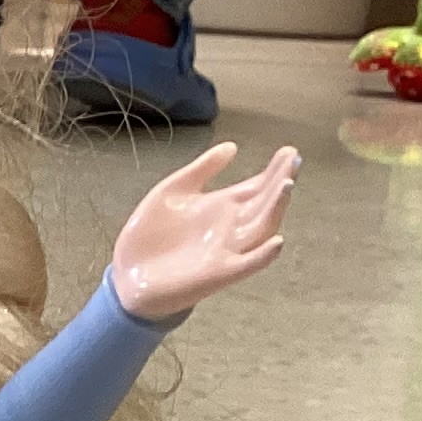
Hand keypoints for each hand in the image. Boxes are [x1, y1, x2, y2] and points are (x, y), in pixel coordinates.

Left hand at [105, 142, 298, 323]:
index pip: (257, 186)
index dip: (274, 170)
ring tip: (288, 185)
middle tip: (295, 159)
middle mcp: (231, 227)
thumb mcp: (173, 192)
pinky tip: (277, 242)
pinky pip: (247, 265)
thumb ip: (201, 170)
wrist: (127, 273)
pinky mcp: (218, 273)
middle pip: (265, 202)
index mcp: (222, 206)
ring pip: (262, 229)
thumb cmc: (151, 233)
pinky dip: (263, 255)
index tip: (289, 150)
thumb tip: (232, 146)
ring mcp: (227, 250)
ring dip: (277, 208)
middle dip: (281, 181)